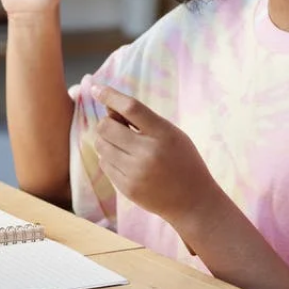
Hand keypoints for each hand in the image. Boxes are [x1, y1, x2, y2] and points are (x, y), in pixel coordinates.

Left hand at [92, 84, 213, 223]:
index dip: (110, 95)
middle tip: (119, 127)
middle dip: (107, 123)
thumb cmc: (183, 161)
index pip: (131, 107)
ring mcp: (136, 172)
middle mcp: (148, 152)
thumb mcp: (171, 134)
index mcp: (164, 133)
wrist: (193, 201)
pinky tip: (127, 163)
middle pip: (106, 127)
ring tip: (125, 146)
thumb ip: (142, 120)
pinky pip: (104, 164)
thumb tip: (108, 107)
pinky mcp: (127, 188)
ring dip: (107, 141)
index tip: (95, 88)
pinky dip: (110, 159)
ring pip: (101, 145)